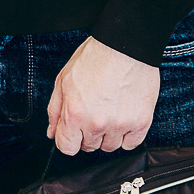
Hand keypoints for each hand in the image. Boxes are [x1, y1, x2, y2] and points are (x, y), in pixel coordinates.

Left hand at [46, 36, 159, 154]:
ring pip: (110, 147)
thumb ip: (55, 110)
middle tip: (93, 113)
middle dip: (87, 134)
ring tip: (109, 112)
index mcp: (75, 113)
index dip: (68, 140)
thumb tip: (52, 132)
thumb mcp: (63, 80)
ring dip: (107, 135)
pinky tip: (123, 118)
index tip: (73, 132)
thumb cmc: (95, 58)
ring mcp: (120, 124)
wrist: (126, 46)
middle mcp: (97, 123)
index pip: (67, 148)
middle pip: (89, 147)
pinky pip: (131, 144)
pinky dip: (126, 136)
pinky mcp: (141, 122)